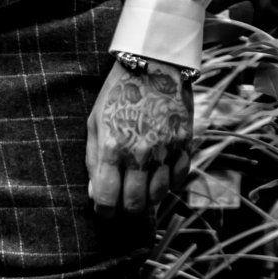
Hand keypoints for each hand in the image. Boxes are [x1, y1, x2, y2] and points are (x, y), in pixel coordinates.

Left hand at [86, 57, 192, 216]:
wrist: (154, 65)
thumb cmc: (117, 94)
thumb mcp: (95, 123)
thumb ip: (93, 160)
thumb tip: (96, 194)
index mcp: (112, 148)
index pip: (107, 198)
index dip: (104, 212)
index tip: (104, 212)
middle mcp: (140, 154)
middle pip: (134, 204)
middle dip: (126, 211)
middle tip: (122, 207)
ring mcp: (165, 150)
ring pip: (158, 195)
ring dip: (148, 199)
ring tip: (140, 192)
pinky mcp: (184, 145)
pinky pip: (178, 178)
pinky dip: (168, 183)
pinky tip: (158, 176)